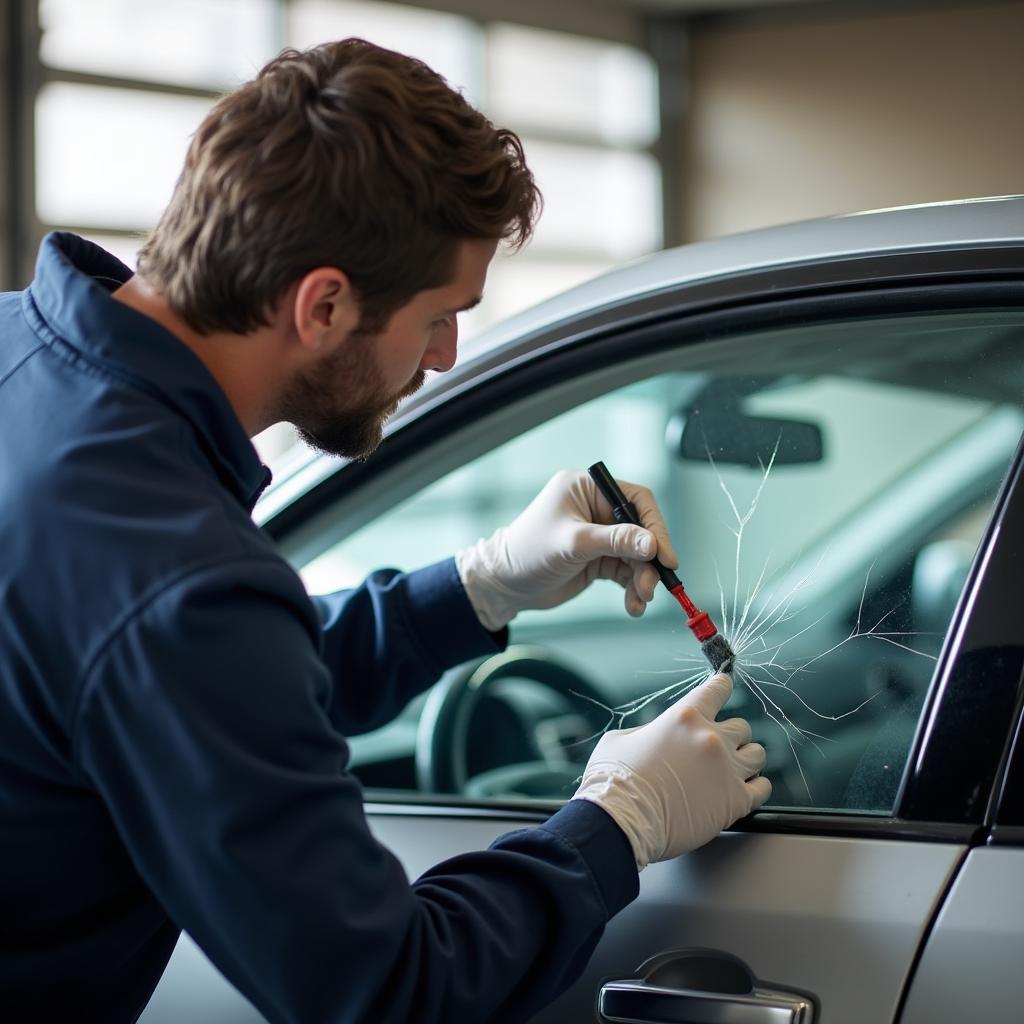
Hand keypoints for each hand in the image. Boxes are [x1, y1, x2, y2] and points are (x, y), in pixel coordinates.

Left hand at [455, 469, 677, 631]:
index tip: (664, 555)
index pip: (635, 500)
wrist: (504, 585)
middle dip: (648, 560)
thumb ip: (615, 541)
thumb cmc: (527, 552)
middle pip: (640, 530)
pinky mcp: (598, 558)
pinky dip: (632, 588)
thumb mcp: (573, 544)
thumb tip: (652, 544)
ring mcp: (598, 534)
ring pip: (636, 555)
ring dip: (642, 578)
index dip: (655, 527)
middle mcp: (595, 508)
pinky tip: (633, 604)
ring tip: (640, 599)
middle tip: (652, 585)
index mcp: (587, 488)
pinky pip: (626, 571)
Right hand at [572, 673, 770, 869]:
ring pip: (757, 755)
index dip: (722, 687)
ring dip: (745, 761)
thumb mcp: (621, 739)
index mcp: (685, 717)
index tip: (725, 687)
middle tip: (716, 750)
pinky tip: (743, 791)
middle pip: (742, 727)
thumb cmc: (614, 780)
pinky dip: (755, 788)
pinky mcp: (736, 801)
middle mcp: (710, 738)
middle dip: (731, 737)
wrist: (621, 821)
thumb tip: (656, 735)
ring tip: (731, 771)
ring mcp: (727, 769)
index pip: (717, 689)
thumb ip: (648, 731)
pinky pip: (762, 788)